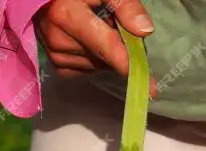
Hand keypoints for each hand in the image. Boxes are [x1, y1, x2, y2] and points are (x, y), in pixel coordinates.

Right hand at [36, 0, 156, 92]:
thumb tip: (145, 31)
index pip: (107, 47)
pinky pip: (88, 70)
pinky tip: (90, 42)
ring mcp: (55, 55)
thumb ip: (124, 6)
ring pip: (98, 65)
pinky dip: (95, 59)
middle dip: (119, 48)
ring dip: (106, 53)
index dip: (128, 65)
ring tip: (97, 28)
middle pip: (105, 58)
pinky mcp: (57, 65)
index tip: (150, 89)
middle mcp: (58, 41)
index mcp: (67, 16)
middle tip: (113, 24)